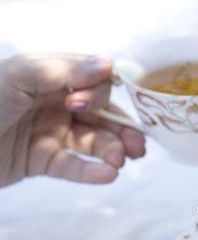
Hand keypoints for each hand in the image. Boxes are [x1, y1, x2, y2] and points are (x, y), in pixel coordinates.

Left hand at [0, 54, 144, 186]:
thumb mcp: (18, 77)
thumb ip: (64, 70)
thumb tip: (109, 64)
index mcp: (48, 78)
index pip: (92, 82)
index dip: (100, 94)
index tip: (84, 105)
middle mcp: (53, 104)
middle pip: (100, 115)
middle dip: (120, 128)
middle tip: (137, 146)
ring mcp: (50, 134)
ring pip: (93, 142)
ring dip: (112, 150)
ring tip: (120, 162)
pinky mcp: (42, 162)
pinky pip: (73, 167)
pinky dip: (92, 172)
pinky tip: (107, 175)